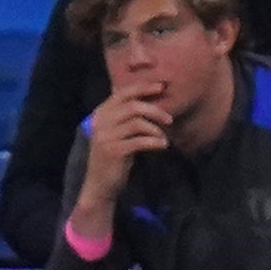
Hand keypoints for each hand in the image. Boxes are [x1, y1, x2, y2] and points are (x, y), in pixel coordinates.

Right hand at [74, 82, 170, 218]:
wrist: (101, 183)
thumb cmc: (116, 154)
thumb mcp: (119, 132)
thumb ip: (129, 116)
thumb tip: (154, 99)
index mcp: (101, 113)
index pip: (123, 93)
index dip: (143, 87)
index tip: (162, 86)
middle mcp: (100, 122)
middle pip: (133, 106)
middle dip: (155, 110)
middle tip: (170, 119)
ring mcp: (105, 136)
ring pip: (138, 123)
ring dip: (156, 129)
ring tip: (164, 138)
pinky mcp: (113, 151)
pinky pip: (140, 141)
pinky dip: (155, 141)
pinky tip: (162, 145)